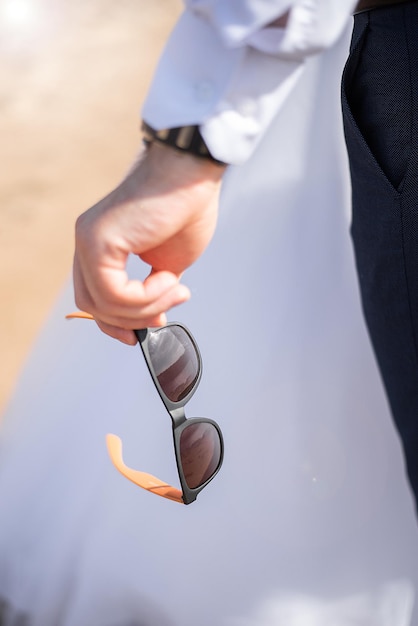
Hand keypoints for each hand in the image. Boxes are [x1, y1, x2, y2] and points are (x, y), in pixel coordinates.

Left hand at [73, 142, 225, 343]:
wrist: (192, 173)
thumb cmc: (186, 208)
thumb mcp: (169, 264)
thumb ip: (153, 290)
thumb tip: (154, 318)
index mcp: (102, 245)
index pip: (95, 296)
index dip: (117, 323)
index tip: (141, 333)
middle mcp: (88, 241)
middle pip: (93, 305)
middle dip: (131, 321)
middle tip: (165, 314)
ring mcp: (88, 240)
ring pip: (103, 304)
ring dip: (146, 309)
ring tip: (175, 291)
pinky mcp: (97, 241)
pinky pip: (114, 293)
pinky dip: (145, 298)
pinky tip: (168, 281)